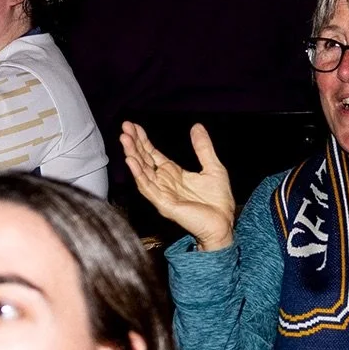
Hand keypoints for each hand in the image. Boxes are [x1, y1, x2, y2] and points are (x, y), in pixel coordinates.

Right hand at [123, 121, 237, 249]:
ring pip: (142, 172)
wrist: (224, 224)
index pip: (152, 154)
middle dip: (133, 144)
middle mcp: (164, 182)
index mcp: (173, 174)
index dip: (143, 140)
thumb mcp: (213, 167)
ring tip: (124, 139)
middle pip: (144, 160)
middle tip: (124, 127)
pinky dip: (138, 174)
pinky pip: (148, 188)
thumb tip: (197, 126)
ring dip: (132, 155)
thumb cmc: (218, 201)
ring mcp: (162, 193)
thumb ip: (203, 148)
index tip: (133, 125)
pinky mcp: (164, 204)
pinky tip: (131, 161)